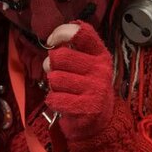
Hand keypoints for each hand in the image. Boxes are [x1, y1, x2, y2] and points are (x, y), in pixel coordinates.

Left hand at [43, 22, 114, 140]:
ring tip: (62, 89)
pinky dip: (52, 100)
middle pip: (60, 56)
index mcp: (100, 54)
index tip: (51, 41)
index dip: (62, 32)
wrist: (98, 119)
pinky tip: (62, 102)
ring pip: (54, 78)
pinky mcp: (88, 107)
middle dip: (51, 64)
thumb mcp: (85, 63)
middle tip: (56, 72)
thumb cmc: (84, 84)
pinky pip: (54, 98)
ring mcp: (96, 88)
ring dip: (52, 85)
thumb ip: (71, 49)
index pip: (82, 33)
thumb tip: (51, 42)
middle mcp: (101, 69)